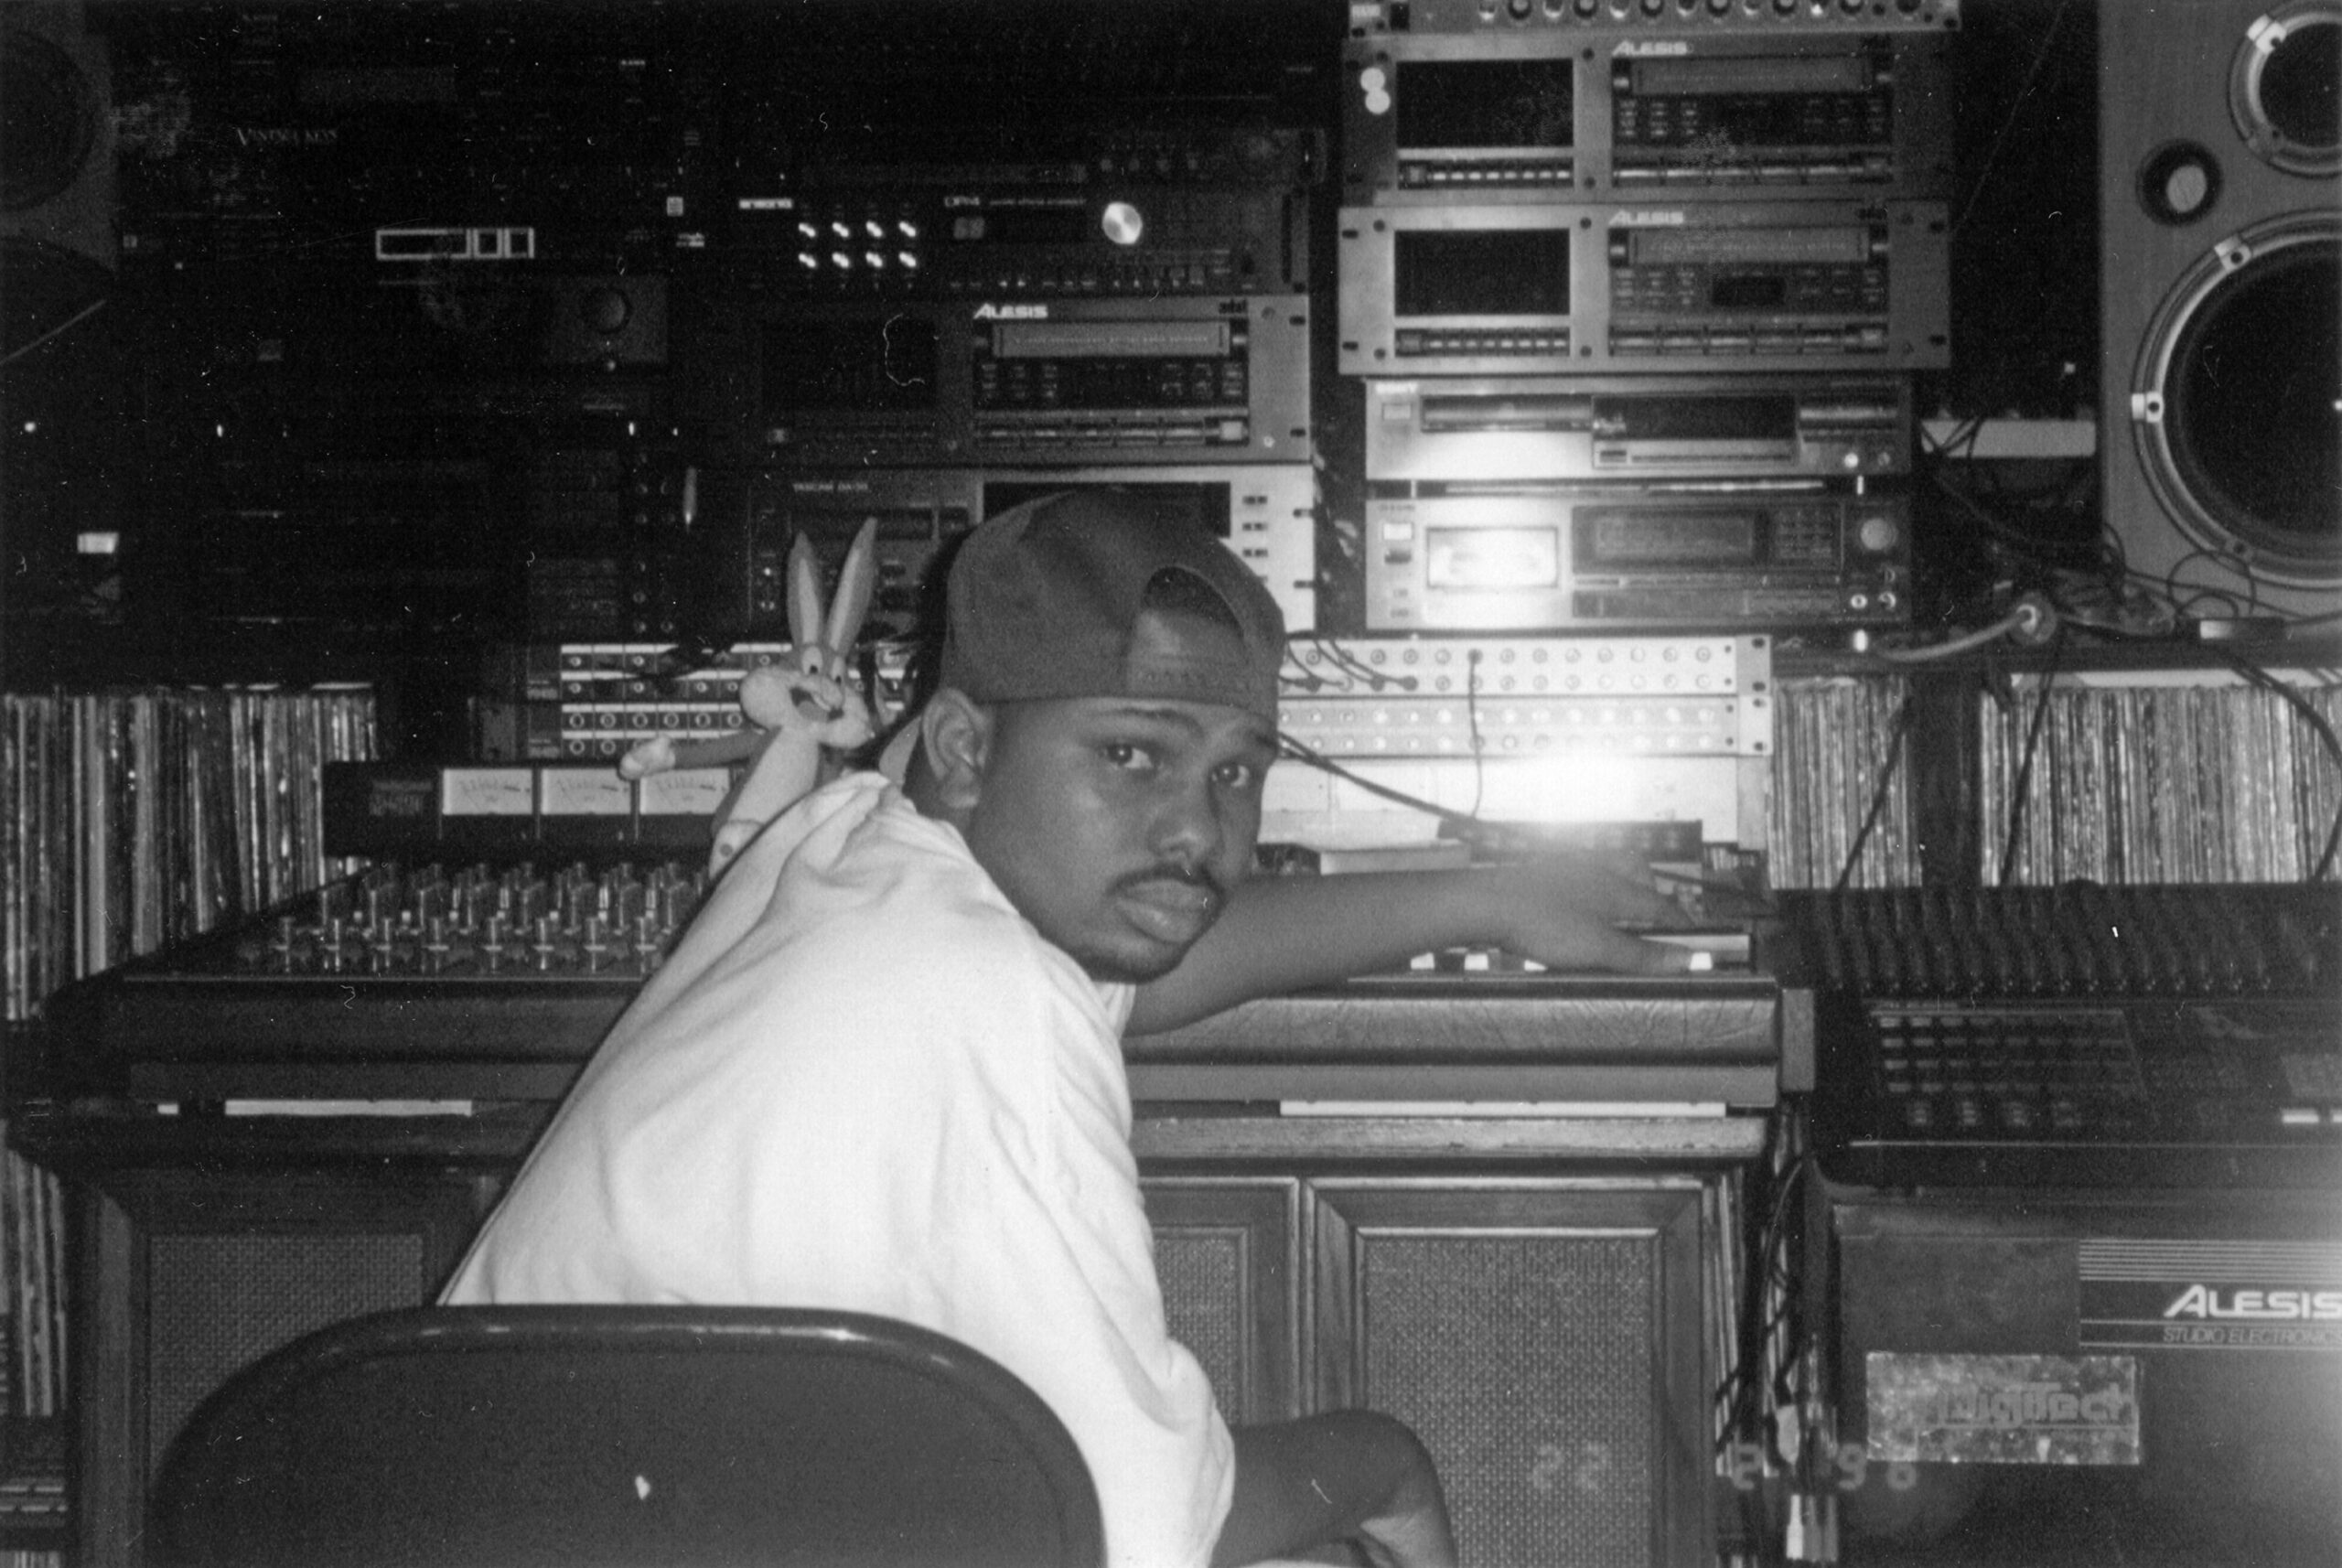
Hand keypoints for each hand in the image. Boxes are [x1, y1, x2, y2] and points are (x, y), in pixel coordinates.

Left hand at [1483, 853, 1702, 975]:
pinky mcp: (1541, 874)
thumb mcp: (1598, 947)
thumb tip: (1688, 958)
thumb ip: (1641, 954)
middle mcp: (1597, 871)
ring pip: (1607, 873)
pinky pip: (1578, 879)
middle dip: (1653, 895)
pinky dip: (1589, 893)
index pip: (1661, 906)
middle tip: (1654, 919)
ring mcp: (1567, 869)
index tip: (1695, 937)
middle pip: (1638, 876)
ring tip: (1617, 916)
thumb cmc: (1543, 925)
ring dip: (1620, 891)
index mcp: (1617, 889)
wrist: (1486, 903)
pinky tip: (1575, 910)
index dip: (1680, 923)